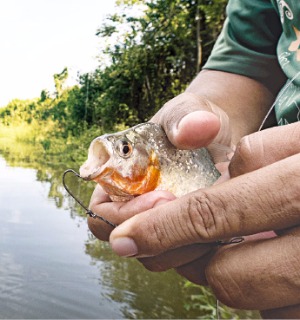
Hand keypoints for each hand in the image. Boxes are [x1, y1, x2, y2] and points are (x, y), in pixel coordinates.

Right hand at [108, 122, 299, 316]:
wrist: (218, 132)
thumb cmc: (192, 120)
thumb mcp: (187, 112)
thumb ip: (186, 118)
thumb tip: (193, 130)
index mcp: (119, 180)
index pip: (102, 212)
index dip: (123, 216)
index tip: (162, 197)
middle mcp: (134, 206)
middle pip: (126, 242)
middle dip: (154, 235)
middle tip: (188, 211)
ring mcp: (159, 222)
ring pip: (155, 256)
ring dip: (179, 248)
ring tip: (209, 221)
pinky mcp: (183, 233)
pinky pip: (183, 257)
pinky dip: (199, 252)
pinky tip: (223, 229)